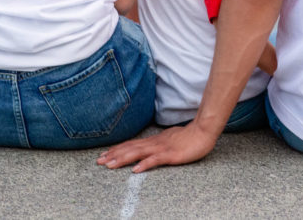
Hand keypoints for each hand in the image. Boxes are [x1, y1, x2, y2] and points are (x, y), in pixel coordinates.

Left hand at [97, 122, 218, 172]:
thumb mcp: (170, 139)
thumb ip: (158, 144)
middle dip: (113, 155)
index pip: (131, 144)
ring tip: (110, 165)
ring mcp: (161, 148)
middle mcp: (154, 143)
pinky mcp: (170, 155)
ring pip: (138, 153)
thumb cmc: (189, 137)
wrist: (203, 131)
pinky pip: (155, 160)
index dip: (117, 149)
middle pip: (130, 148)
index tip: (104, 155)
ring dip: (122, 159)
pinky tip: (135, 170)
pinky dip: (144, 164)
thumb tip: (148, 148)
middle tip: (99, 161)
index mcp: (153, 140)